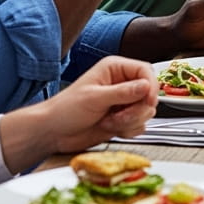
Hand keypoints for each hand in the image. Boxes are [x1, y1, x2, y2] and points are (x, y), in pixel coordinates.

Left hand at [21, 56, 157, 157]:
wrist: (53, 133)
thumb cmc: (65, 110)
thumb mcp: (94, 98)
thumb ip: (123, 92)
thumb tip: (146, 86)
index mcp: (115, 70)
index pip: (145, 71)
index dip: (151, 86)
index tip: (148, 101)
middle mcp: (122, 84)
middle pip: (149, 94)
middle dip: (136, 109)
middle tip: (119, 116)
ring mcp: (124, 103)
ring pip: (146, 111)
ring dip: (130, 121)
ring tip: (110, 122)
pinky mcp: (124, 119)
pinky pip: (140, 124)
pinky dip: (128, 130)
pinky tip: (111, 128)